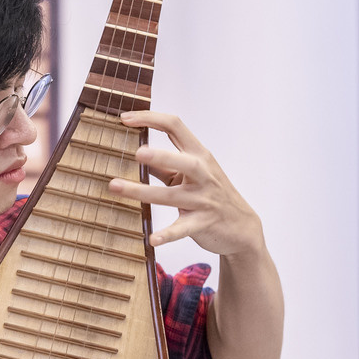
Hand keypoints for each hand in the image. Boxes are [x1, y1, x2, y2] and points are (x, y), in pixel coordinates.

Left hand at [109, 111, 264, 256]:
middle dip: (160, 156)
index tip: (125, 119)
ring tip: (116, 186)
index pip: (175, 127)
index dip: (150, 119)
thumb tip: (139, 152)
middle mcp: (203, 174)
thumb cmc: (212, 193)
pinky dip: (167, 234)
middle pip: (184, 161)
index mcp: (199, 155)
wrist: (242, 226)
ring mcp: (204, 199)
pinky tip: (152, 239)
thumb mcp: (191, 174)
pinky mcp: (203, 223)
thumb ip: (166, 166)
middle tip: (137, 153)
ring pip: (172, 195)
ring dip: (143, 192)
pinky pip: (183, 228)